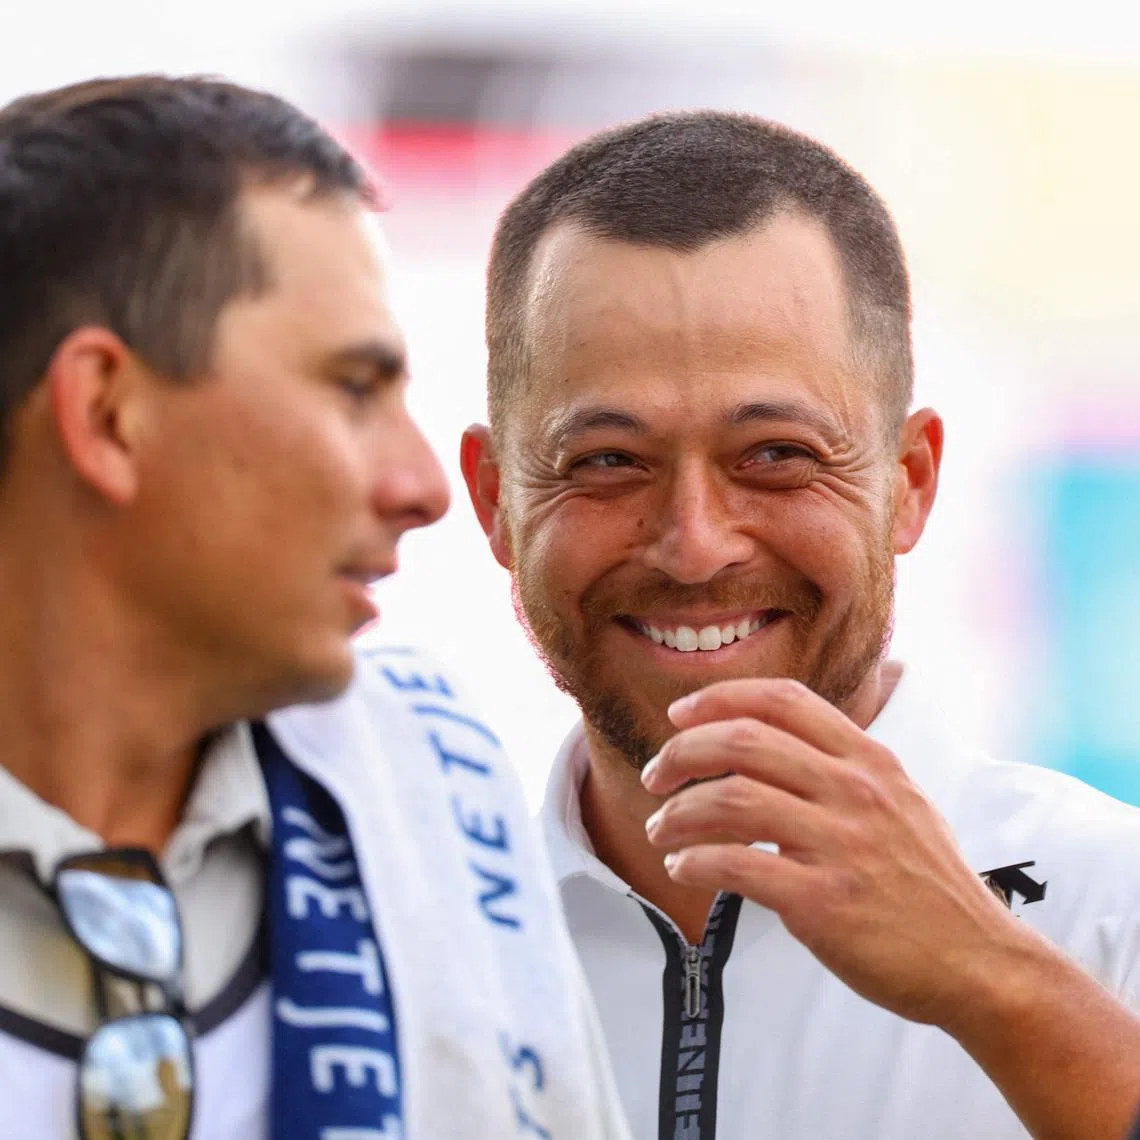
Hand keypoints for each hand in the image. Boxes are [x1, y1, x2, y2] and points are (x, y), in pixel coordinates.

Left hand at [640, 677, 1029, 1028]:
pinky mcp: (824, 901)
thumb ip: (846, 767)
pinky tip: (684, 865)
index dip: (720, 697)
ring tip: (659, 828)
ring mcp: (840, 844)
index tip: (679, 715)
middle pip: (742, 741)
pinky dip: (696, 860)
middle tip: (655, 776)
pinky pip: (736, 865)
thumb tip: (778, 743)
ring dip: (678, 811)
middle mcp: (855, 791)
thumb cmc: (931, 884)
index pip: (783, 699)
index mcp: (870, 761)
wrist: (981, 964)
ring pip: (730, 799)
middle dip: (682, 752)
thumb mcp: (903, 802)